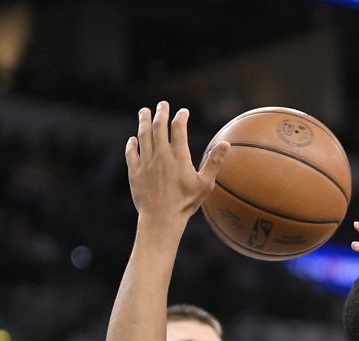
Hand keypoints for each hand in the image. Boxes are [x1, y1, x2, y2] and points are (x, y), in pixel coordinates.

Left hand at [124, 101, 229, 221]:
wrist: (161, 218)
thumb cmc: (186, 203)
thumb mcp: (205, 184)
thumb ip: (214, 162)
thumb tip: (226, 143)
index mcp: (178, 157)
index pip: (178, 130)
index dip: (181, 118)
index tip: (183, 112)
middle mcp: (160, 156)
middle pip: (159, 128)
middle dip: (161, 113)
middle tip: (162, 104)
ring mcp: (146, 163)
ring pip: (143, 136)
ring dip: (143, 122)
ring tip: (144, 112)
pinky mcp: (135, 172)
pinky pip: (131, 153)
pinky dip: (132, 144)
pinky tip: (133, 139)